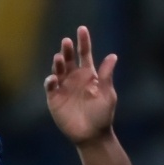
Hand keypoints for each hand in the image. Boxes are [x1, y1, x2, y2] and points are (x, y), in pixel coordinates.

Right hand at [44, 26, 118, 146]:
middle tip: (66, 41)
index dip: (83, 41)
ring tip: (59, 58)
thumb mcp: (107, 94)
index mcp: (89, 74)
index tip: (82, 29)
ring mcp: (63, 87)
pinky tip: (53, 79)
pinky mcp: (54, 98)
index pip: (84, 54)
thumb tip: (113, 56)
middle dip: (67, 50)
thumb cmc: (103, 115)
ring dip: (58, 63)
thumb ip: (107, 76)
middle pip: (68, 59)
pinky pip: (50, 86)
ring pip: (58, 70)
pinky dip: (50, 81)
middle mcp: (74, 78)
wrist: (92, 135)